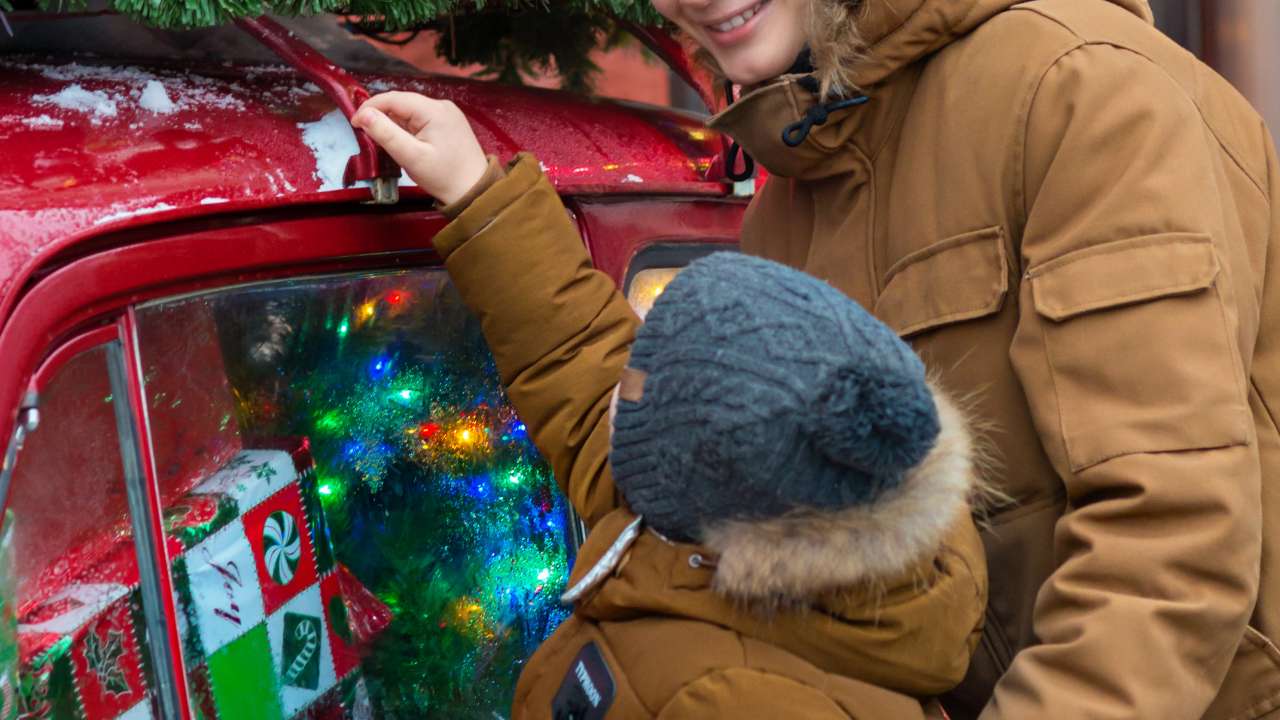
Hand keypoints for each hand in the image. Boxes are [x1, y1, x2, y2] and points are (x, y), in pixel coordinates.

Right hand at [351, 91, 488, 205]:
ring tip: (386, 144)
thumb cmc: (444, 177)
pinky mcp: (448, 124)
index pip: (394, 98)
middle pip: (401, 104)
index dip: (370, 107)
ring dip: (394, 124)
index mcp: (434, 110)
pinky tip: (404, 144)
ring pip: (409, 112)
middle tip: (367, 136)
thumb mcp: (411, 156)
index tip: (354, 123)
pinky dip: (407, 129)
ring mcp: (447, 114)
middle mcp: (442, 106)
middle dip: (382, 117)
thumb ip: (385, 133)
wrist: (474, 192)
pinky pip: (420, 120)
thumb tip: (363, 114)